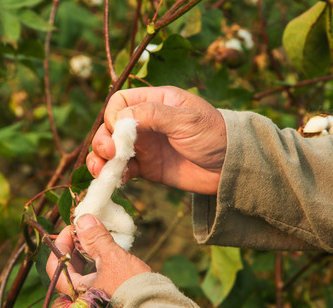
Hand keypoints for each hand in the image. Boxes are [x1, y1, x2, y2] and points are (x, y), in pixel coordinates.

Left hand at [46, 214, 150, 296]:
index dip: (63, 242)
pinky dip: (95, 266)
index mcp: (74, 292)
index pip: (55, 264)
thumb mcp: (113, 258)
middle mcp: (78, 301)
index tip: (75, 227)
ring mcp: (91, 303)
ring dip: (86, 255)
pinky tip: (106, 256)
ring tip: (97, 241)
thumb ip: (96, 238)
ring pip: (80, 274)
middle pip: (67, 269)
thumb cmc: (131, 288)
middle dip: (75, 247)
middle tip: (86, 231)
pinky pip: (92, 280)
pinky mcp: (104, 303)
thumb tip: (83, 220)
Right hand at [87, 86, 226, 194]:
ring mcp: (146, 146)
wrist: (231, 168)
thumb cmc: (214, 135)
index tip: (119, 130)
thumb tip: (120, 117)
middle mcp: (146, 122)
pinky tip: (119, 180)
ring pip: (112, 149)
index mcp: (156, 101)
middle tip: (108, 153)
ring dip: (101, 159)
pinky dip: (115, 174)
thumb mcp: (186, 119)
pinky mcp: (148, 168)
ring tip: (100, 170)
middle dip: (103, 140)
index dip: (114, 116)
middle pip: (110, 127)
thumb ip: (153, 114)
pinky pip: (123, 169)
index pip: (121, 102)